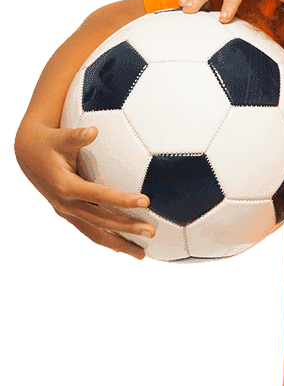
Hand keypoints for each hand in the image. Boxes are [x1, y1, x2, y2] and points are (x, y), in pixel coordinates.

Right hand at [14, 121, 153, 258]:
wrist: (27, 155)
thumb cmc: (50, 142)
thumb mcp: (60, 137)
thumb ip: (76, 136)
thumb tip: (93, 130)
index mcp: (66, 187)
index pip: (98, 196)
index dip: (121, 200)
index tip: (146, 201)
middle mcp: (66, 204)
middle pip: (100, 221)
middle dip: (126, 228)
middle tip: (152, 232)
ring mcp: (67, 213)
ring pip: (94, 233)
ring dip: (118, 244)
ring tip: (142, 255)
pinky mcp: (70, 215)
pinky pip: (91, 231)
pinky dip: (109, 240)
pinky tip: (129, 247)